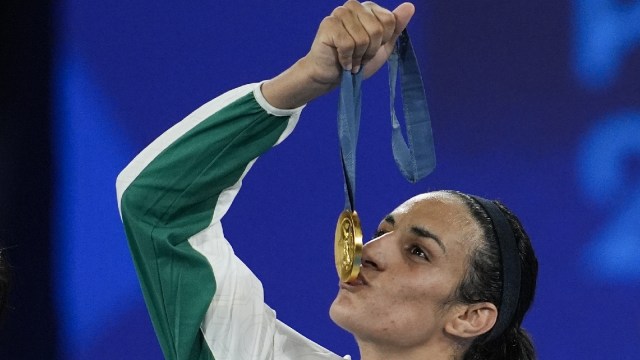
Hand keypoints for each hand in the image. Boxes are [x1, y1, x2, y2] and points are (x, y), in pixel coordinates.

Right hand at [262, 1, 414, 108]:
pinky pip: (348, 44)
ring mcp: (339, 13)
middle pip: (377, 30)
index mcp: (368, 7)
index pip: (389, 21)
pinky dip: (347, 59)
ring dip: (358, 57)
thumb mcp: (382, 47)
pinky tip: (342, 62)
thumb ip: (396, 27)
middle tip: (360, 57)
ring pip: (363, 39)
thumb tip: (410, 6)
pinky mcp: (328, 25)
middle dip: (370, 51)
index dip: (383, 42)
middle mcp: (353, 6)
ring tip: (351, 60)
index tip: (372, 49)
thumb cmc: (356, 61)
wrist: (331, 77)